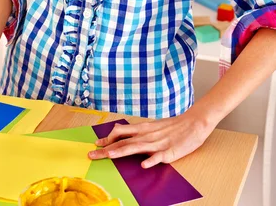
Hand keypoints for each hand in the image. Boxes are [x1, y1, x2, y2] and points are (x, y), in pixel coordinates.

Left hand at [88, 108, 214, 167]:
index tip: (96, 144)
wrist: (194, 122)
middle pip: (123, 142)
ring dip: (122, 152)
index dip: (107, 139)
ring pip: (137, 148)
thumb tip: (125, 135)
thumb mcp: (153, 126)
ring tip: (109, 156)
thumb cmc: (173, 126)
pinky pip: (159, 157)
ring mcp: (158, 143)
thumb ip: (140, 132)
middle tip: (92, 154)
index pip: (121, 132)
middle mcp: (147, 135)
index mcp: (143, 128)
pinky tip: (143, 165)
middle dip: (106, 149)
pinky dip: (151, 160)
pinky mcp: (170, 152)